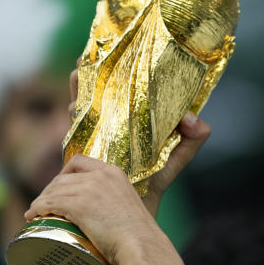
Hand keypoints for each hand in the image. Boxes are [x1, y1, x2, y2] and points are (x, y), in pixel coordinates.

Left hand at [26, 156, 161, 264]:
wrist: (141, 245)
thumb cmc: (138, 236)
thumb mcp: (128, 208)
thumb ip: (115, 204)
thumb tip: (106, 218)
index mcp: (114, 173)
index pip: (79, 161)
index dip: (63, 172)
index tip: (58, 186)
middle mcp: (100, 176)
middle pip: (63, 176)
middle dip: (49, 190)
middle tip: (43, 204)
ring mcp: (89, 188)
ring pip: (54, 190)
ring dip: (40, 200)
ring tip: (35, 212)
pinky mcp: (79, 205)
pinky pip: (50, 203)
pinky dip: (38, 208)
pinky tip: (33, 215)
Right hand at [65, 69, 210, 218]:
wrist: (135, 213)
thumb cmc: (152, 185)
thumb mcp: (174, 160)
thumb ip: (191, 140)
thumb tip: (191, 118)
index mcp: (128, 123)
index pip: (119, 93)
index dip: (115, 72)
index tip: (116, 51)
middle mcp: (107, 126)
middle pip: (96, 92)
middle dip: (92, 73)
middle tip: (90, 57)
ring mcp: (91, 136)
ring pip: (81, 104)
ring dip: (80, 87)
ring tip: (80, 70)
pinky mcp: (78, 151)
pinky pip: (72, 126)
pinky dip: (73, 111)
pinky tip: (74, 102)